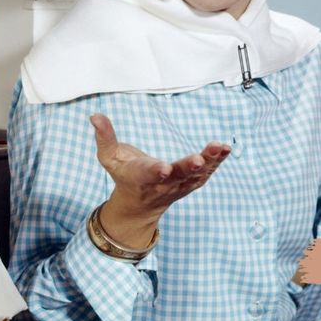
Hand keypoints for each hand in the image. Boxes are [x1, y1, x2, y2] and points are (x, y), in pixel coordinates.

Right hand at [92, 113, 230, 245]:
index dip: (155, 170)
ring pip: (196, 175)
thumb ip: (104, 137)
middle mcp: (162, 184)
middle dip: (187, 168)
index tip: (163, 167)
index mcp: (139, 177)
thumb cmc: (124, 175)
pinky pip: (207, 172)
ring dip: (209, 162)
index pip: (147, 174)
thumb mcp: (109, 158)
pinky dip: (217, 161)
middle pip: (176, 176)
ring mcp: (180, 185)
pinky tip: (225, 148)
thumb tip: (95, 115)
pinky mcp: (192, 182)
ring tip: (219, 147)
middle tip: (198, 160)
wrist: (140, 205)